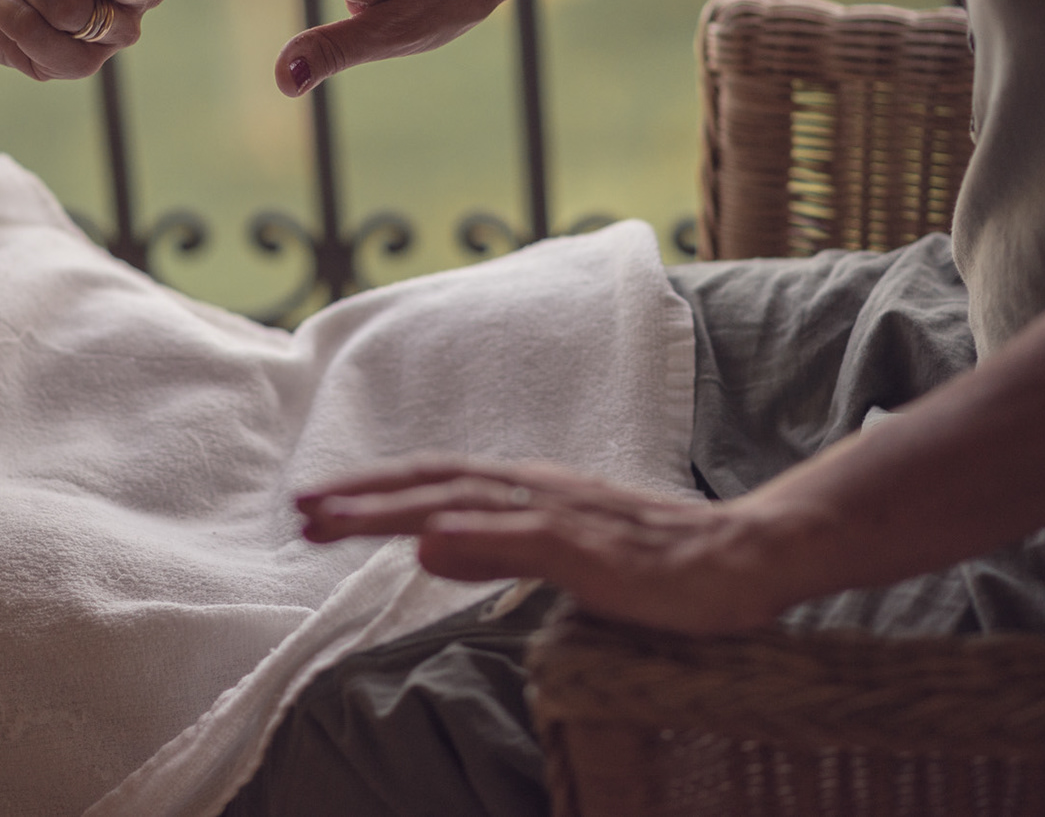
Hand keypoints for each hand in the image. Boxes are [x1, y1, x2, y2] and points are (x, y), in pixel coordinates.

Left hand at [297, 455, 781, 634]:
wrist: (748, 555)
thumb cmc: (660, 562)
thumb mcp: (563, 556)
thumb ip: (495, 549)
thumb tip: (425, 544)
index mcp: (531, 490)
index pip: (437, 483)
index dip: (374, 489)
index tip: (316, 502)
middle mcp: (538, 489)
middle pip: (434, 485)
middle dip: (361, 496)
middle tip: (297, 509)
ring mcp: (565, 515)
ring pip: (462, 504)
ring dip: (391, 509)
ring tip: (330, 519)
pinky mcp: (594, 549)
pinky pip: (525, 540)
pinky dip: (472, 537)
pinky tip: (427, 541)